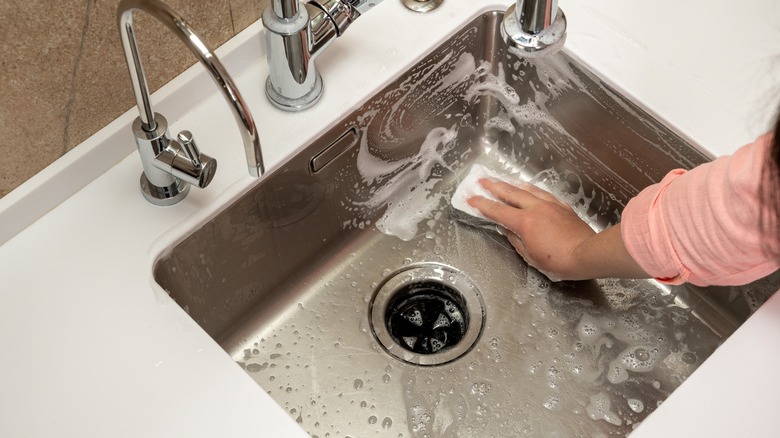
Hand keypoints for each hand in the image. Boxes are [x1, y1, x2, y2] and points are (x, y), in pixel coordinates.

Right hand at [467, 179, 647, 280]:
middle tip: (482, 180)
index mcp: (524, 221)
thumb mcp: (530, 255)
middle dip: (494, 186)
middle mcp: (535, 208)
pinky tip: (530, 189)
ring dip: (513, 184)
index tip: (471, 199)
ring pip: (528, 189)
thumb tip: (509, 230)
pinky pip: (543, 193)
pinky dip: (532, 189)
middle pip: (511, 193)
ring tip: (504, 181)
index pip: (498, 211)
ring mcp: (550, 204)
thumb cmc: (557, 260)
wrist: (586, 254)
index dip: (482, 205)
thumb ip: (516, 240)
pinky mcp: (562, 206)